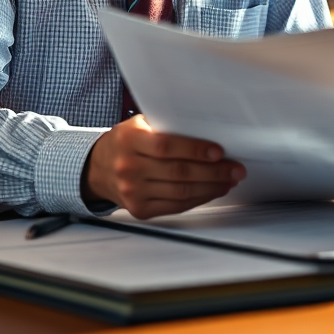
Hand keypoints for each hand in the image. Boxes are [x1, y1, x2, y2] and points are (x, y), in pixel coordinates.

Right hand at [82, 115, 245, 218]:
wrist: (98, 168)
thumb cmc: (127, 141)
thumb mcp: (140, 124)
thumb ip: (167, 125)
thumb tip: (208, 128)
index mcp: (130, 140)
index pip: (166, 146)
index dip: (195, 150)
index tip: (219, 152)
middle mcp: (129, 167)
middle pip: (178, 172)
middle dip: (213, 172)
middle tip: (236, 169)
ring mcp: (133, 192)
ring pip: (180, 192)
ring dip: (211, 187)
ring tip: (229, 180)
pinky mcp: (139, 209)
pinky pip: (175, 206)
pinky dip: (198, 199)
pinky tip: (212, 191)